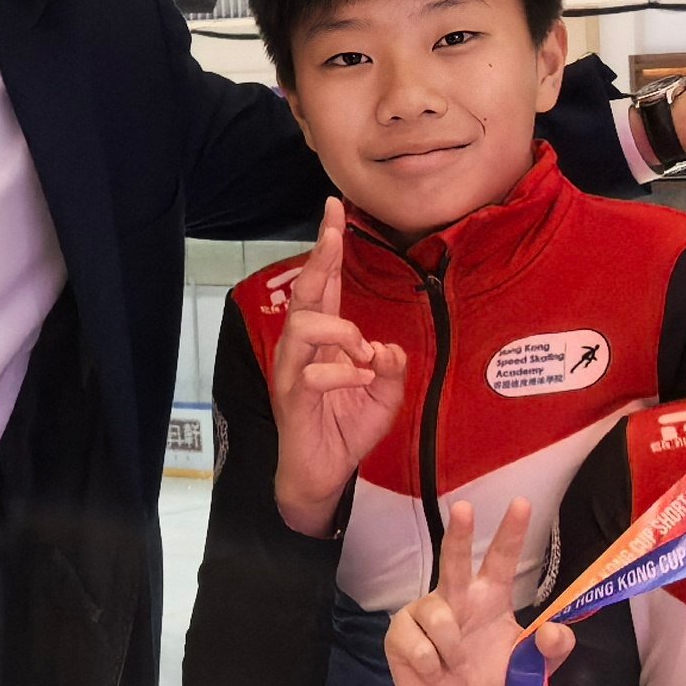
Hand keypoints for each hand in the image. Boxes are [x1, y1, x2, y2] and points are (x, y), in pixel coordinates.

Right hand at [268, 202, 408, 531]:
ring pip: (304, 326)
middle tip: (333, 229)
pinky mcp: (292, 400)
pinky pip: (312, 374)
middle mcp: (301, 350)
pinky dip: (343, 373)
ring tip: (364, 354)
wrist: (322, 475)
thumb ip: (392, 368)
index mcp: (323, 342)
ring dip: (342, 332)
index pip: (323, 286)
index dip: (328, 248)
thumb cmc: (345, 429)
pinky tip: (361, 380)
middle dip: (320, 257)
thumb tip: (388, 349)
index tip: (334, 210)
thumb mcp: (385, 396)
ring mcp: (292, 373)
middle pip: (305, 293)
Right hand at [385, 496, 561, 685]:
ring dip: (451, 646)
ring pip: (437, 613)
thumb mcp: (533, 668)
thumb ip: (553, 650)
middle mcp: (458, 597)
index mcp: (491, 597)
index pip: (502, 558)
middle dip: (458, 533)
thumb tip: (554, 630)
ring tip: (454, 665)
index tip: (522, 503)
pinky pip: (416, 642)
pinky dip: (431, 665)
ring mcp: (425, 613)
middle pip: (454, 558)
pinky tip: (434, 673)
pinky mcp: (400, 634)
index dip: (511, 531)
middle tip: (464, 508)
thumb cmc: (494, 680)